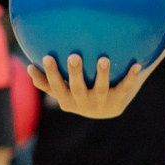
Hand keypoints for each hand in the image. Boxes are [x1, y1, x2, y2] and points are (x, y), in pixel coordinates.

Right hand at [30, 53, 147, 118]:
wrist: (107, 108)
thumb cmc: (80, 92)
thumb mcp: (63, 90)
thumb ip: (46, 82)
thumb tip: (28, 67)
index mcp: (67, 101)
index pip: (55, 87)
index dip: (49, 75)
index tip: (46, 57)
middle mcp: (83, 104)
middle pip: (77, 88)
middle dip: (74, 73)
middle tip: (73, 56)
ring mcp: (101, 104)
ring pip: (101, 89)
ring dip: (102, 74)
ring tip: (103, 59)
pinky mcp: (117, 102)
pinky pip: (124, 88)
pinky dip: (130, 77)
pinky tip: (136, 65)